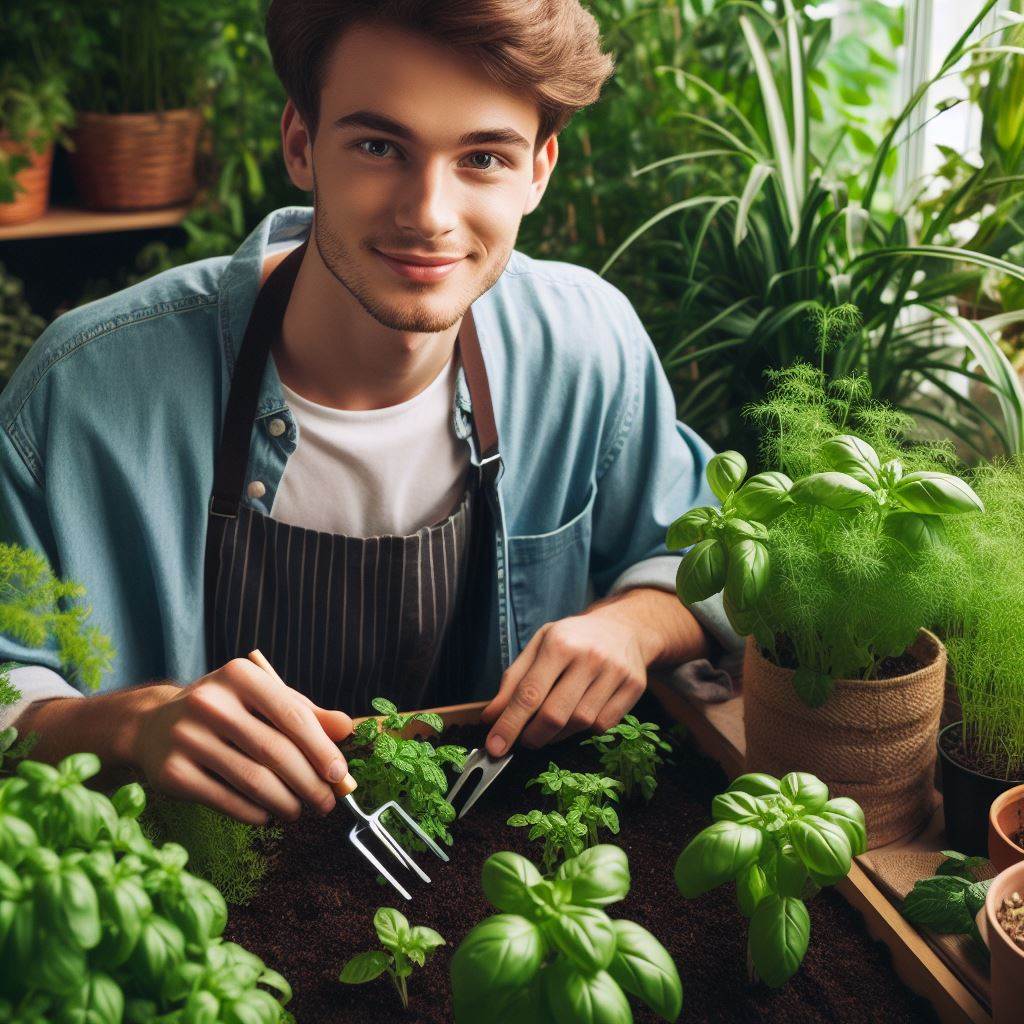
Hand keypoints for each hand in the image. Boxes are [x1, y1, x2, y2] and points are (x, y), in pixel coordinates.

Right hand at [131, 658, 353, 824]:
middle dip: (309, 783)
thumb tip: (348, 728)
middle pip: (275, 751)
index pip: (292, 714)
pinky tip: (269, 813)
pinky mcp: (172, 773)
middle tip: (327, 802)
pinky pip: (227, 800)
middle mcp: (210, 702)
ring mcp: (187, 737)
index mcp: (239, 676)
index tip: (340, 775)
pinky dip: (255, 812)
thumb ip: (306, 713)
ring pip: (253, 780)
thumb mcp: (263, 701)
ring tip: (300, 811)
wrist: (154, 726)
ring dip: (286, 802)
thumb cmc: (226, 711)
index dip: (321, 748)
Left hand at [479, 612, 647, 756]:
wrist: (623, 627)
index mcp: (560, 643)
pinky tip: (575, 719)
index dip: (509, 725)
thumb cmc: (573, 638)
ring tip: (548, 728)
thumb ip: (513, 680)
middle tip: (522, 741)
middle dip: (532, 736)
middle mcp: (589, 657)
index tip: (495, 747)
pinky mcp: (634, 687)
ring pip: (580, 723)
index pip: (529, 693)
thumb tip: (492, 717)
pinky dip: (584, 731)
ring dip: (557, 736)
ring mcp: (615, 672)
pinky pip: (603, 725)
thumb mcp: (538, 647)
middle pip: (555, 714)